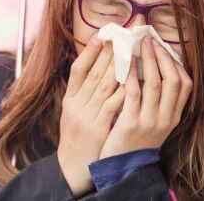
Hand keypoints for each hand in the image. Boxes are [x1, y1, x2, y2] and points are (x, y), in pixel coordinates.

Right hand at [57, 33, 125, 197]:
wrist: (72, 168)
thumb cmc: (77, 139)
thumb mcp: (73, 113)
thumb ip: (83, 94)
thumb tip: (97, 70)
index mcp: (69, 100)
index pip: (77, 70)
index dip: (88, 51)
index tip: (101, 35)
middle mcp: (76, 106)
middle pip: (93, 73)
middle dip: (109, 52)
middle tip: (122, 34)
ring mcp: (87, 117)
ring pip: (104, 85)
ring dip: (118, 66)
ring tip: (130, 49)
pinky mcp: (99, 128)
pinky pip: (113, 105)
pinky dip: (123, 90)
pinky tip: (134, 79)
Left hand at [99, 36, 192, 158]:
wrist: (122, 169)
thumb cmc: (135, 140)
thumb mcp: (155, 123)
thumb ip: (158, 101)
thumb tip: (155, 69)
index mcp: (174, 117)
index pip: (186, 84)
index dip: (176, 63)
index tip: (164, 46)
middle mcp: (166, 118)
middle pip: (174, 80)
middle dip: (163, 56)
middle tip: (150, 39)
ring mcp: (150, 121)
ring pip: (156, 84)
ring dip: (148, 60)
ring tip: (139, 44)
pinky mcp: (132, 124)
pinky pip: (134, 93)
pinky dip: (131, 74)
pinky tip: (125, 62)